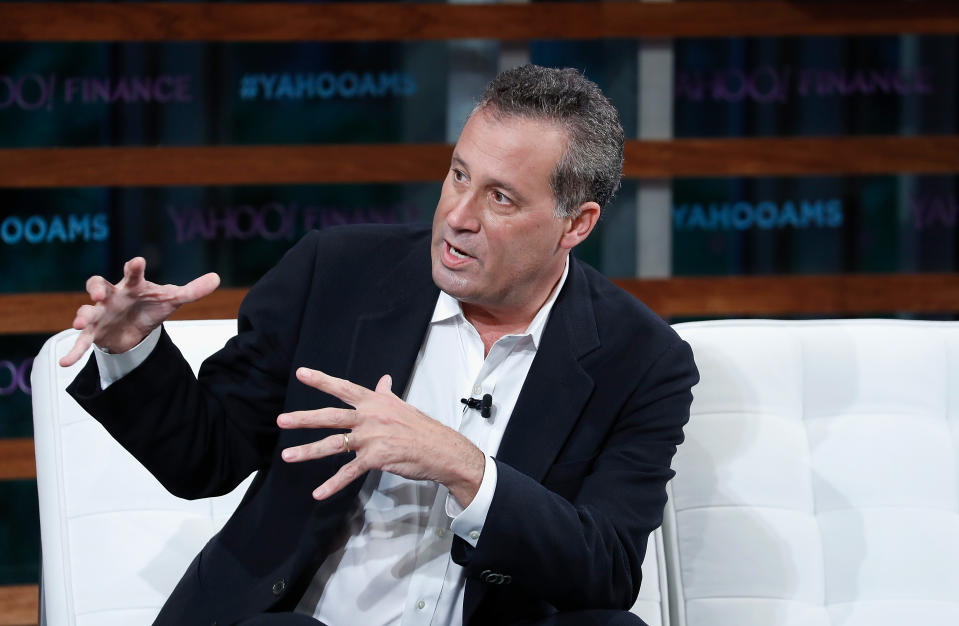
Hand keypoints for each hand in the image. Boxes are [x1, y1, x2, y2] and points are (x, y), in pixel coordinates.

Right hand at [59, 257, 219, 366]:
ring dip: (81, 315)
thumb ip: (192, 290)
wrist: (135, 326)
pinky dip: (74, 350)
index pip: (132, 273)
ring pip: (86, 311)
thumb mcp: (172, 299)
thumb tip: (216, 278)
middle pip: (99, 285)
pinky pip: (82, 341)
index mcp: (132, 285)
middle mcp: (112, 296)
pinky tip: (66, 362)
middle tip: (99, 293)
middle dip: (97, 288)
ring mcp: (100, 313)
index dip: (134, 267)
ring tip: (80, 323)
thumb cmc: (149, 305)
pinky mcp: (95, 332)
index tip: (137, 262)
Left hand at [277, 368, 485, 504]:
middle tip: (281, 420)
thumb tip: (383, 379)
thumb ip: (387, 394)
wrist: (441, 449)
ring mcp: (371, 438)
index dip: (322, 380)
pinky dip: (333, 484)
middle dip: (304, 418)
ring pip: (333, 445)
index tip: (301, 373)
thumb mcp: (402, 406)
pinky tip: (318, 492)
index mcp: (375, 402)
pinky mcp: (375, 459)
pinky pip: (349, 472)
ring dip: (308, 451)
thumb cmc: (422, 428)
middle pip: (331, 416)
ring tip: (287, 455)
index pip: (344, 388)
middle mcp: (369, 417)